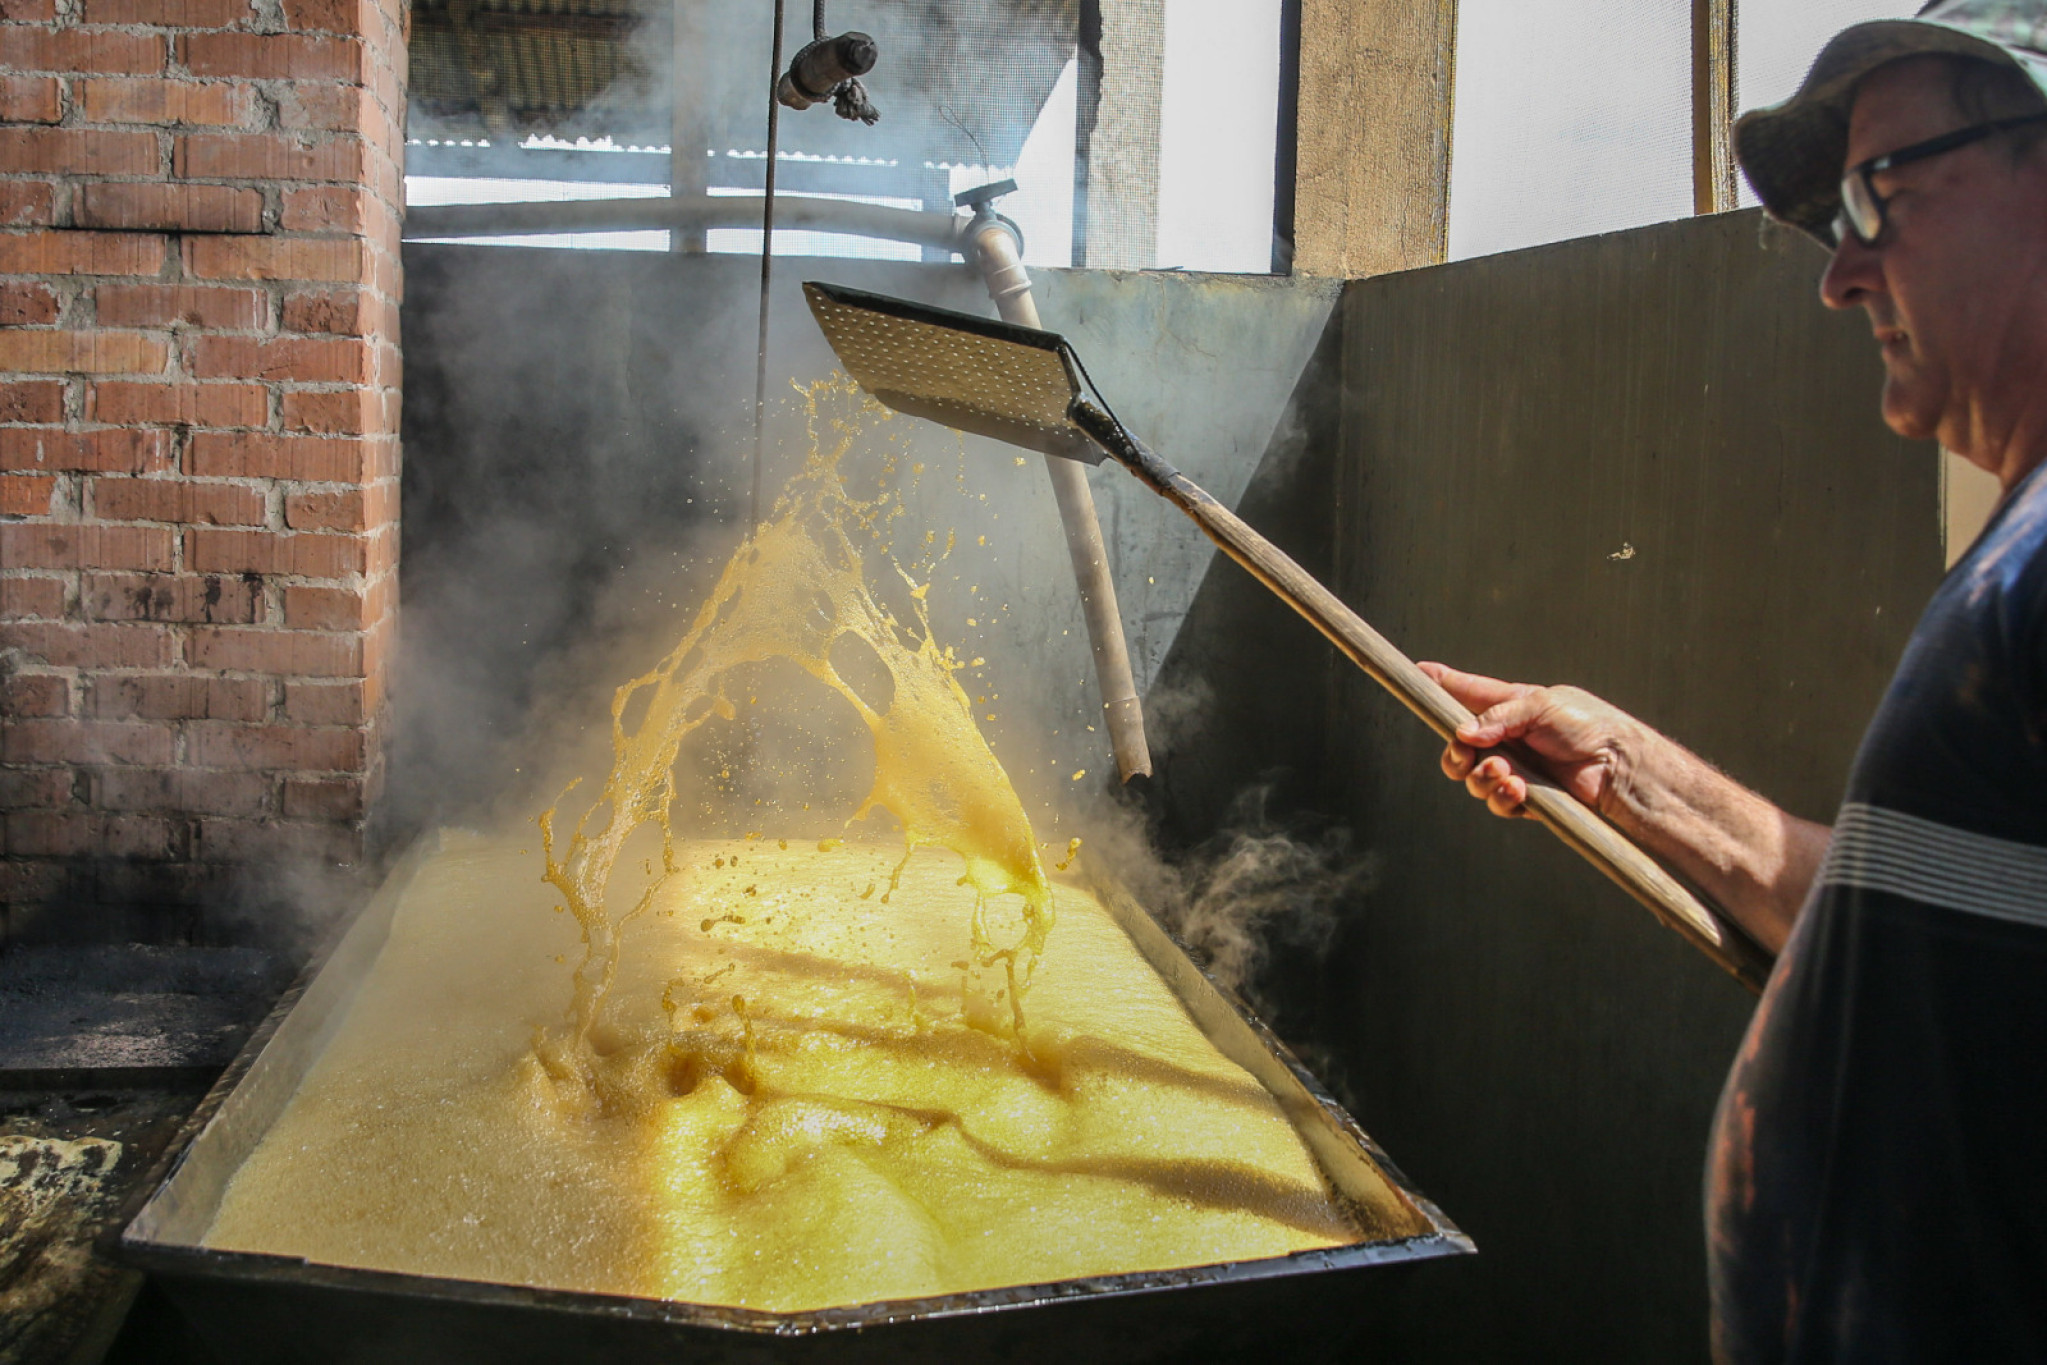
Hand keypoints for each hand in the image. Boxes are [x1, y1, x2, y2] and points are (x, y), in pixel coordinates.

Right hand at [1416, 663, 1640, 819]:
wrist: (1620, 767)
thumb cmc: (1589, 725)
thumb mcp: (1541, 704)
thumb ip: (1499, 715)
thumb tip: (1463, 734)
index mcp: (1512, 707)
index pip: (1468, 693)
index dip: (1443, 684)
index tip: (1419, 673)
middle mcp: (1509, 739)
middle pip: (1459, 748)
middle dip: (1454, 753)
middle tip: (1465, 752)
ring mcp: (1516, 770)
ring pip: (1473, 779)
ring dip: (1481, 777)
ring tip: (1504, 772)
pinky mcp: (1526, 798)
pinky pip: (1497, 802)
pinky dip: (1501, 797)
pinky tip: (1517, 790)